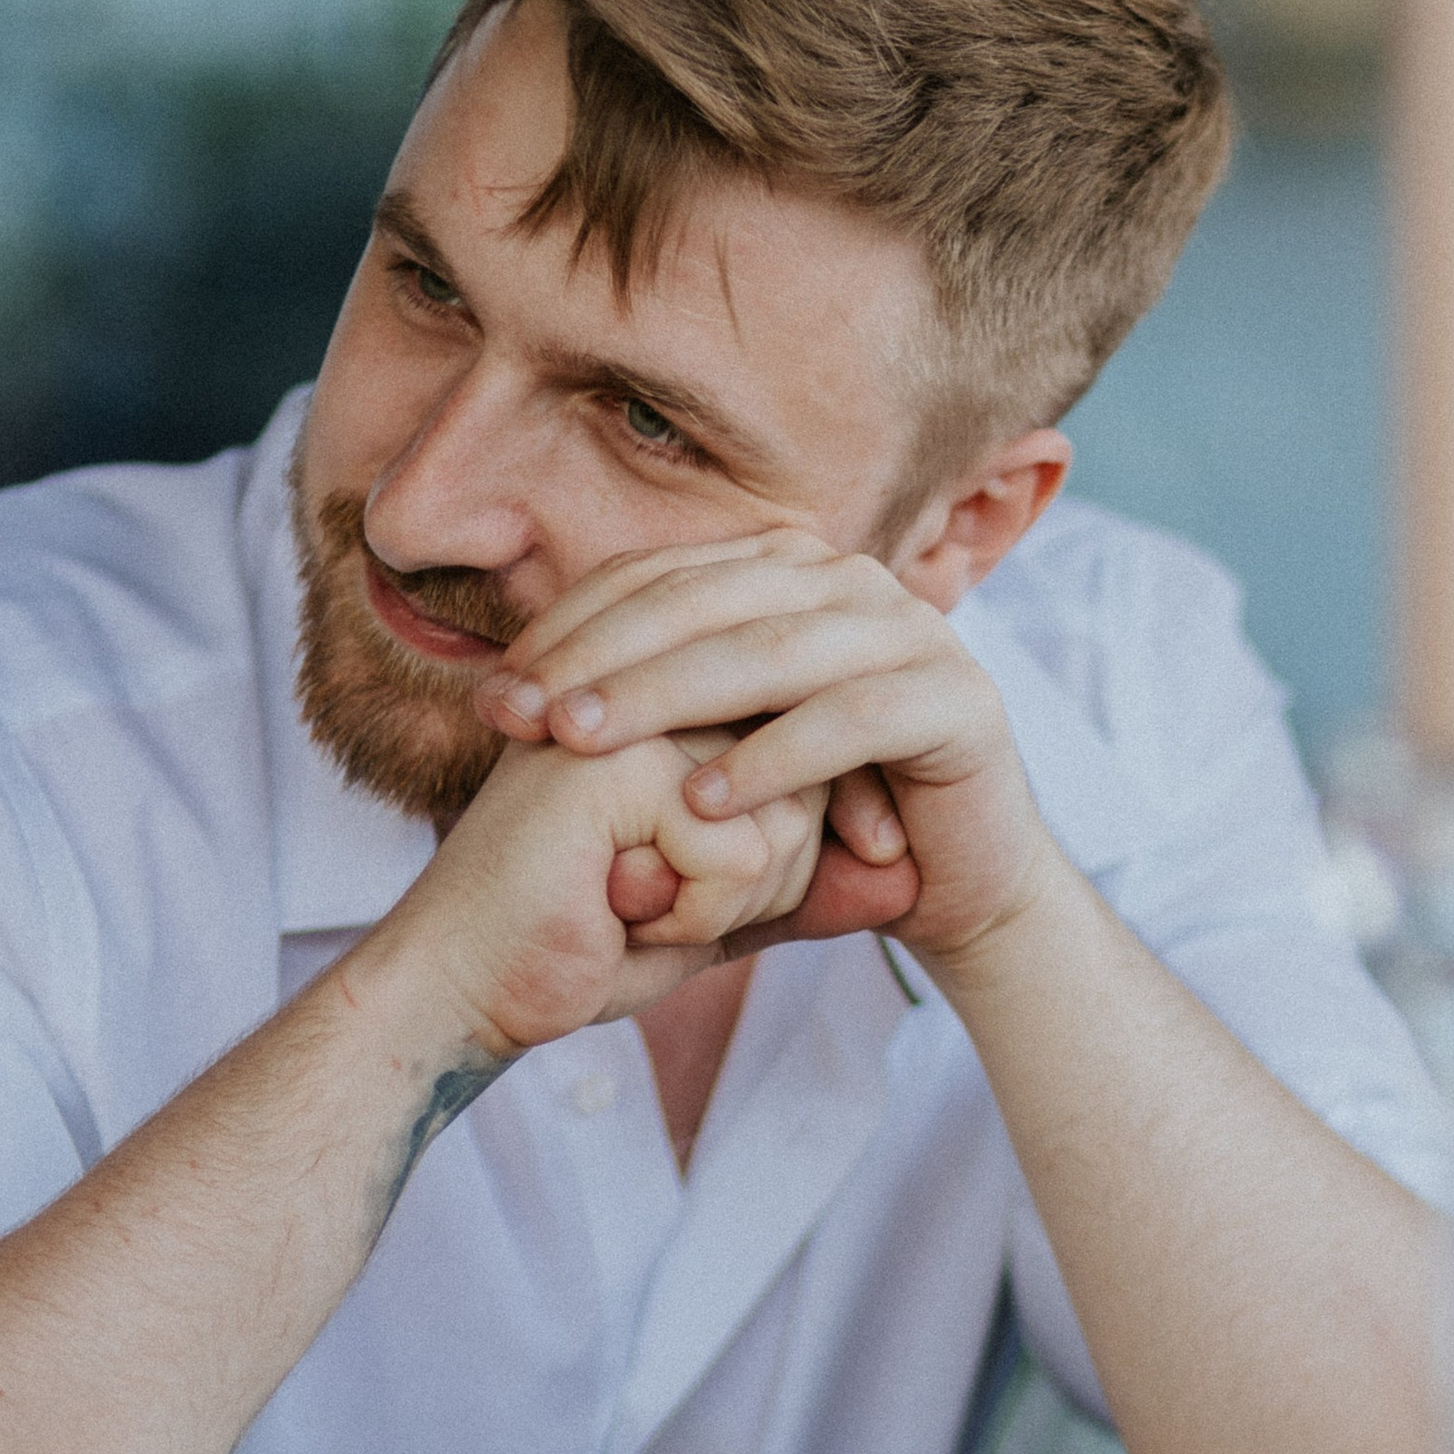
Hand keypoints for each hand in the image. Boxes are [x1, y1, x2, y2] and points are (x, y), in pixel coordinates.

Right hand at [390, 727, 828, 1055]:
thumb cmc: (580, 945)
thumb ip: (809, 888)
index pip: (809, 764)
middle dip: (751, 882)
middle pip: (808, 786)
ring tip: (629, 897)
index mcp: (680, 700)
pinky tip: (615, 905)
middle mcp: (660, 685)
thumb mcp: (719, 913)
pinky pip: (742, 851)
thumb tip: (910, 884)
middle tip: (643, 896)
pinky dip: (693, 910)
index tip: (686, 886)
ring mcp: (635, 710)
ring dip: (719, 897)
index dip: (786, 848)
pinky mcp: (617, 759)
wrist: (469, 987)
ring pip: (783, 816)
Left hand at [477, 532, 1057, 965]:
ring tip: (585, 745)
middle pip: (703, 606)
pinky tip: (702, 801)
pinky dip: (772, 759)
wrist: (945, 882)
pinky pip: (850, 720)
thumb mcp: (712, 751)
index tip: (494, 698)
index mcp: (784, 571)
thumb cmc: (811, 818)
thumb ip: (640, 706)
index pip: (659, 580)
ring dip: (666, 697)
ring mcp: (910, 632)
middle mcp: (847, 583)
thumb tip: (504, 687)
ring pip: (767, 652)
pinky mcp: (959, 701)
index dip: (570, 631)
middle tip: (525, 717)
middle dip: (601, 660)